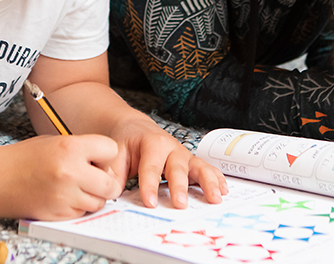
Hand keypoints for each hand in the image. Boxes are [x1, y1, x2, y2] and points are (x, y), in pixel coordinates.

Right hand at [0, 134, 121, 219]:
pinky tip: (63, 196)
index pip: (111, 150)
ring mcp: (65, 196)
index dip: (105, 154)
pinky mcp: (59, 214)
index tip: (97, 157)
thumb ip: (82, 150)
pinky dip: (78, 206)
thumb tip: (105, 164)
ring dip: (92, 196)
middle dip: (106, 181)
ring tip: (75, 186)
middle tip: (94, 177)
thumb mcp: (55, 141)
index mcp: (70, 148)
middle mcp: (70, 172)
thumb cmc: (24, 158)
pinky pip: (82, 213)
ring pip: (99, 202)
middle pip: (111, 184)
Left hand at [109, 117, 227, 208]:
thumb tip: (109, 192)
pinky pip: (206, 169)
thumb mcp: (115, 154)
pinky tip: (223, 190)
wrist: (135, 128)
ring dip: (207, 182)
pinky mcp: (190, 162)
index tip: (150, 202)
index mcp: (151, 143)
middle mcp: (171, 147)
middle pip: (177, 168)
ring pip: (198, 167)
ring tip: (215, 198)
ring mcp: (183, 155)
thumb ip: (113, 173)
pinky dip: (216, 178)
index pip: (150, 167)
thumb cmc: (125, 142)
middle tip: (180, 204)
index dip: (149, 185)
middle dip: (179, 186)